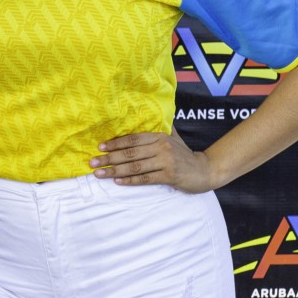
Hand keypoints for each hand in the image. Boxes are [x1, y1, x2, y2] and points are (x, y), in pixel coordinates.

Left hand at [89, 132, 218, 192]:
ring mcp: (166, 162)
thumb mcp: (173, 138)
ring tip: (99, 174)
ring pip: (135, 166)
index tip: (99, 147)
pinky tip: (118, 181)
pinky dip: (130, 180)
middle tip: (92, 163)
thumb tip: (143, 116)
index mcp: (160, 136)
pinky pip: (145, 178)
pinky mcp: (169, 176)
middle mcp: (162, 147)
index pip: (133, 138)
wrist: (205, 170)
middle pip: (130, 153)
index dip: (115, 143)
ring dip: (114, 170)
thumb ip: (158, 129)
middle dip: (109, 158)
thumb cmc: (184, 155)